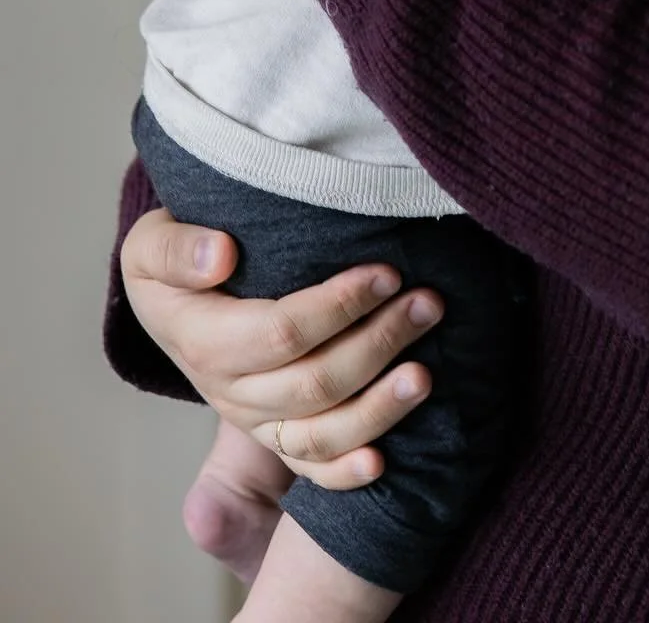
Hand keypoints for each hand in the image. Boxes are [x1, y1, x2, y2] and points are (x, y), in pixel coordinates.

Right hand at [120, 209, 444, 488]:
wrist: (173, 298)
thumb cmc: (176, 260)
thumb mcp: (151, 243)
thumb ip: (177, 251)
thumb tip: (222, 257)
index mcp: (204, 342)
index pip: (282, 333)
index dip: (338, 307)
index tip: (387, 273)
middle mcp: (231, 392)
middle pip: (314, 382)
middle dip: (379, 342)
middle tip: (428, 303)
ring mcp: (256, 420)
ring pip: (320, 432)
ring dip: (379, 407)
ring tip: (426, 373)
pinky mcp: (275, 435)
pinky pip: (311, 469)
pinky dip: (345, 473)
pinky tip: (384, 462)